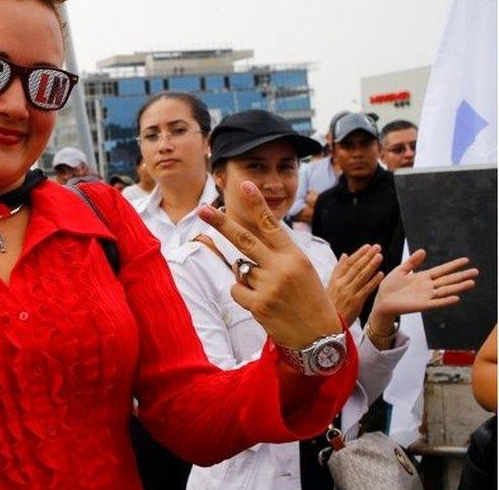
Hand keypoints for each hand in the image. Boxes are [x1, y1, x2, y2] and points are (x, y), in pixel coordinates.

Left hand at [199, 181, 341, 348]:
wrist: (320, 338)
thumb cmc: (310, 300)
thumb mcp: (303, 270)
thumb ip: (277, 255)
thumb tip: (244, 247)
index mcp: (294, 256)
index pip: (271, 225)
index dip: (257, 205)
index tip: (244, 185)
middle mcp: (281, 267)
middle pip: (244, 240)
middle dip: (221, 223)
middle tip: (203, 209)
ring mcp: (269, 286)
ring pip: (241, 270)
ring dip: (249, 279)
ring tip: (272, 294)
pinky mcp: (258, 304)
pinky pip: (237, 289)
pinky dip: (244, 295)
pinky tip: (263, 305)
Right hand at [326, 244, 383, 324]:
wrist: (327, 324)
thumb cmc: (329, 305)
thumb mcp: (330, 285)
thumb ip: (338, 270)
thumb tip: (344, 255)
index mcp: (334, 280)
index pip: (347, 263)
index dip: (358, 254)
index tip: (366, 247)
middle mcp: (341, 285)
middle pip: (356, 267)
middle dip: (367, 256)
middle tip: (376, 247)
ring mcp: (348, 293)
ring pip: (361, 276)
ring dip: (371, 265)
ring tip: (379, 256)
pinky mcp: (355, 302)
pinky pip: (366, 289)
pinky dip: (373, 281)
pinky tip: (380, 274)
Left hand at [369, 249, 477, 333]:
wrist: (381, 301)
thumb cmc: (389, 287)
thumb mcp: (400, 271)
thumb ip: (412, 262)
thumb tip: (423, 250)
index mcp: (422, 277)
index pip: (441, 270)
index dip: (453, 265)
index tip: (465, 260)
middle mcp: (427, 286)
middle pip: (447, 280)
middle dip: (461, 275)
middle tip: (476, 271)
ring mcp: (426, 296)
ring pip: (446, 290)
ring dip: (458, 287)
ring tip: (471, 282)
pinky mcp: (422, 305)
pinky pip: (436, 302)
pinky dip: (445, 300)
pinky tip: (456, 298)